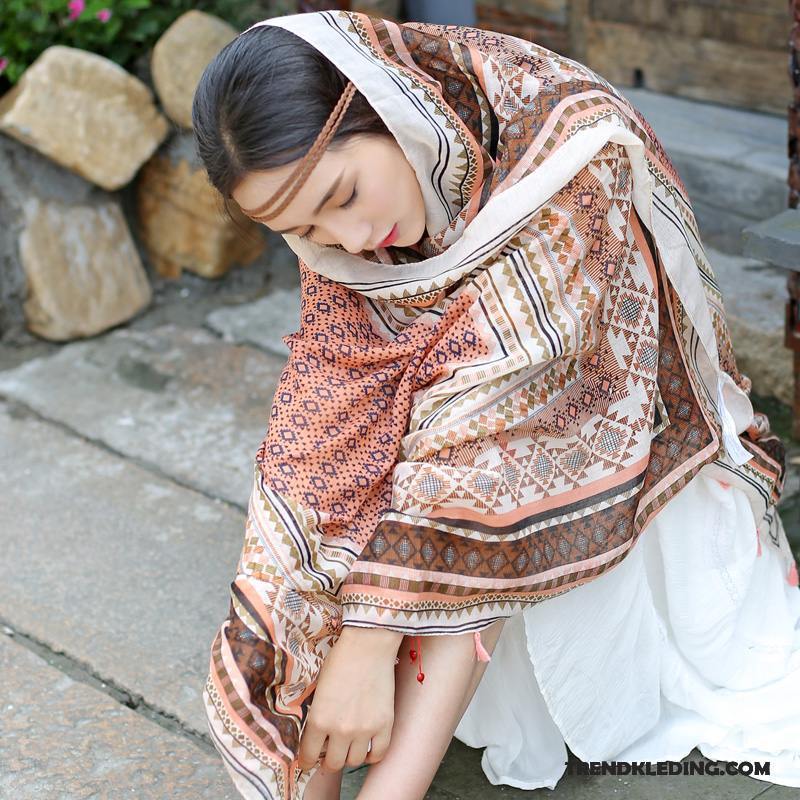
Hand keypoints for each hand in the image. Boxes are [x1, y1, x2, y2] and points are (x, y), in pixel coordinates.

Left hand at [298, 625, 402, 771]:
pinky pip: (378, 754)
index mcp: (319, 719)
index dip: (307, 761)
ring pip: (355, 762)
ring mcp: (365, 729)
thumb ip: (317, 715)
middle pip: (333, 764)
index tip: (309, 761)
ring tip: (349, 745)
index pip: (309, 756)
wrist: (368, 644)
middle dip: (328, 760)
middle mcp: (341, 729)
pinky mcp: (385, 725)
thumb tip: (316, 737)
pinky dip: (372, 754)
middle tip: (329, 752)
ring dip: (350, 756)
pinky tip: (367, 745)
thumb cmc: (340, 660)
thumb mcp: (319, 688)